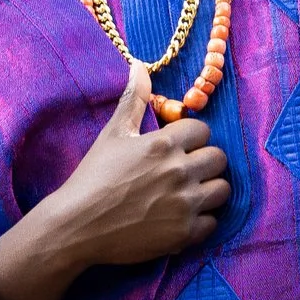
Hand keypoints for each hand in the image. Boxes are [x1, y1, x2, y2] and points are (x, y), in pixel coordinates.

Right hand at [0, 70, 229, 299]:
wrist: (76, 226)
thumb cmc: (93, 177)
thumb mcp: (113, 134)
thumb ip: (133, 100)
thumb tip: (139, 65)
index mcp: (163, 143)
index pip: (202, 130)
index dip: (191, 138)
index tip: (176, 149)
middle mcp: (179, 171)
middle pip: (219, 159)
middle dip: (204, 162)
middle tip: (184, 172)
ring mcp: (184, 204)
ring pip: (222, 190)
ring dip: (208, 190)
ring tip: (187, 194)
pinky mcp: (184, 234)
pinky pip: (212, 222)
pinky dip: (200, 221)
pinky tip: (180, 218)